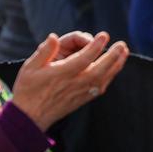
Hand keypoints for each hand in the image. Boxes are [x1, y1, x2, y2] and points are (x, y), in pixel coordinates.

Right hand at [11, 32, 129, 130]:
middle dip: (113, 56)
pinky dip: (110, 76)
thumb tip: (54, 36)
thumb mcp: (30, 67)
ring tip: (124, 53)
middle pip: (99, 69)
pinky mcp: (83, 99)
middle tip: (122, 45)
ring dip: (116, 65)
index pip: (83, 59)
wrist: (30, 116)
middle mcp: (74, 84)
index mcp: (62, 74)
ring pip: (103, 78)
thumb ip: (44, 51)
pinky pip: (101, 87)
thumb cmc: (28, 88)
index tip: (104, 35)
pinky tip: (115, 68)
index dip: (95, 46)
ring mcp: (80, 92)